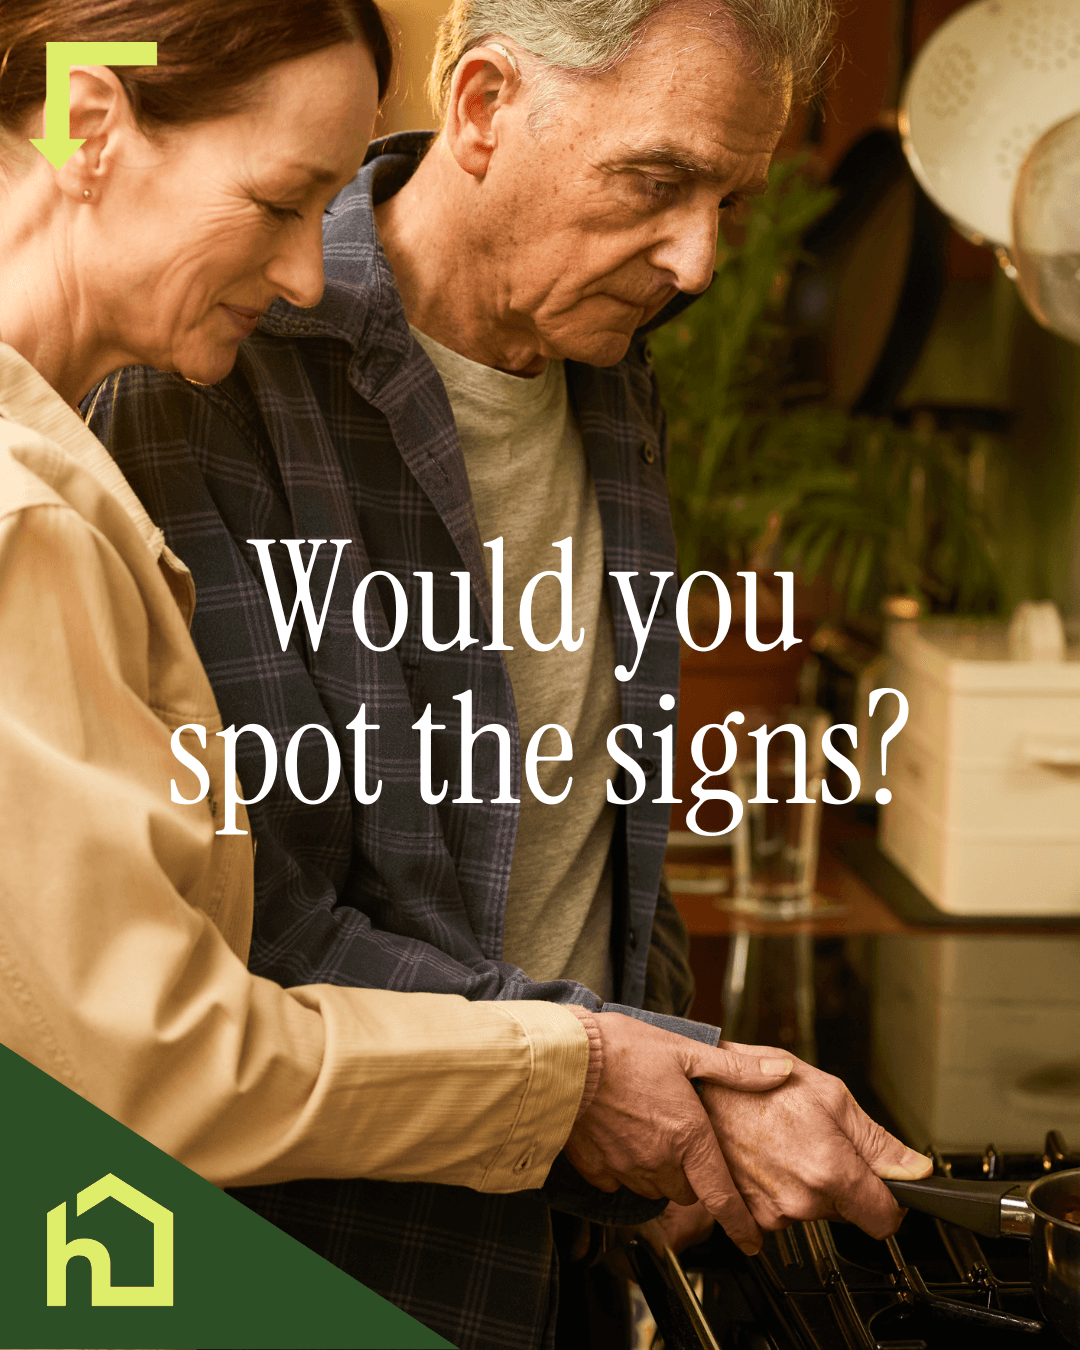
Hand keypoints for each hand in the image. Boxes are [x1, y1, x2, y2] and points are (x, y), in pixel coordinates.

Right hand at [565, 1013, 793, 1253]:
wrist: (562, 1059)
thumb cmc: (621, 1050)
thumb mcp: (685, 1051)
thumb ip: (734, 1069)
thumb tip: (780, 1071)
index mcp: (688, 1137)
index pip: (722, 1196)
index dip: (741, 1224)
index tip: (752, 1242)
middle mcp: (659, 1162)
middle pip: (686, 1189)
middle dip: (689, 1172)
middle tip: (680, 1136)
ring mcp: (625, 1169)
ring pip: (652, 1186)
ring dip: (657, 1168)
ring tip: (646, 1127)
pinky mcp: (595, 1168)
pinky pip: (617, 1180)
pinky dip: (622, 1165)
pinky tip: (616, 1134)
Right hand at [698, 1043, 932, 1238]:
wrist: (701, 1089)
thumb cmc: (758, 1084)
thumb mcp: (830, 1095)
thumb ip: (877, 1141)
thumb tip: (915, 1170)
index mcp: (831, 1171)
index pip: (884, 1220)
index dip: (888, 1199)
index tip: (880, 1186)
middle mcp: (802, 1201)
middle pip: (845, 1210)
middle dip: (839, 1181)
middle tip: (814, 1140)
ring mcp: (772, 1213)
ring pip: (811, 1209)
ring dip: (804, 1183)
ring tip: (783, 1143)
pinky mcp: (748, 1215)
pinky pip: (780, 1211)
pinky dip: (777, 1189)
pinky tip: (765, 1158)